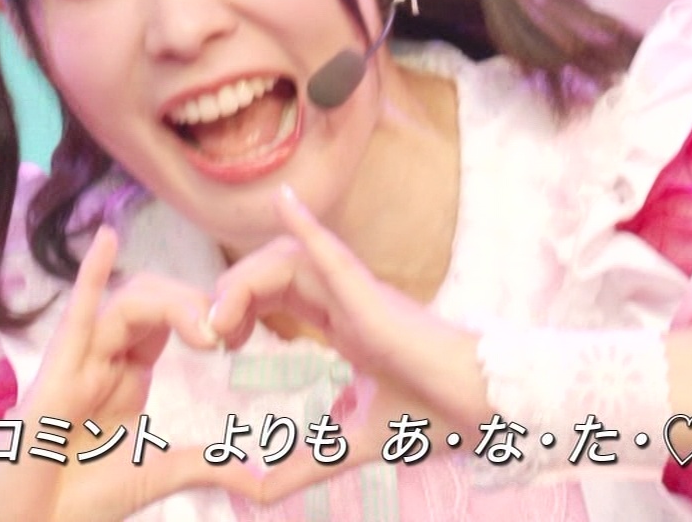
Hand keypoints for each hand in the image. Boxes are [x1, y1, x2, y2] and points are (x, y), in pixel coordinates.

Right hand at [0, 227, 264, 521]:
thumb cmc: (78, 498)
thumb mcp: (159, 474)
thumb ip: (207, 466)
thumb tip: (262, 480)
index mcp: (127, 373)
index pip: (169, 318)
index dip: (203, 313)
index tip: (237, 334)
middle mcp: (103, 357)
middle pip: (150, 301)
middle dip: (191, 303)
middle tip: (223, 330)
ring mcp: (78, 361)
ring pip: (125, 304)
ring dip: (168, 303)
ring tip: (201, 324)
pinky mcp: (55, 375)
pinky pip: (76, 316)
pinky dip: (91, 274)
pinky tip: (108, 238)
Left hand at [206, 187, 489, 503]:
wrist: (480, 412)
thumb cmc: (432, 416)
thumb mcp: (350, 441)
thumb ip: (306, 461)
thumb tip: (258, 490)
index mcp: (344, 323)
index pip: (279, 294)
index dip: (242, 307)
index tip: (223, 344)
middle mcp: (347, 299)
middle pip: (274, 271)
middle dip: (233, 292)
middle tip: (210, 333)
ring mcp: (359, 294)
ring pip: (288, 259)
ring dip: (247, 278)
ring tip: (221, 310)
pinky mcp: (372, 299)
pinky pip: (334, 253)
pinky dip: (307, 225)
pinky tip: (285, 201)